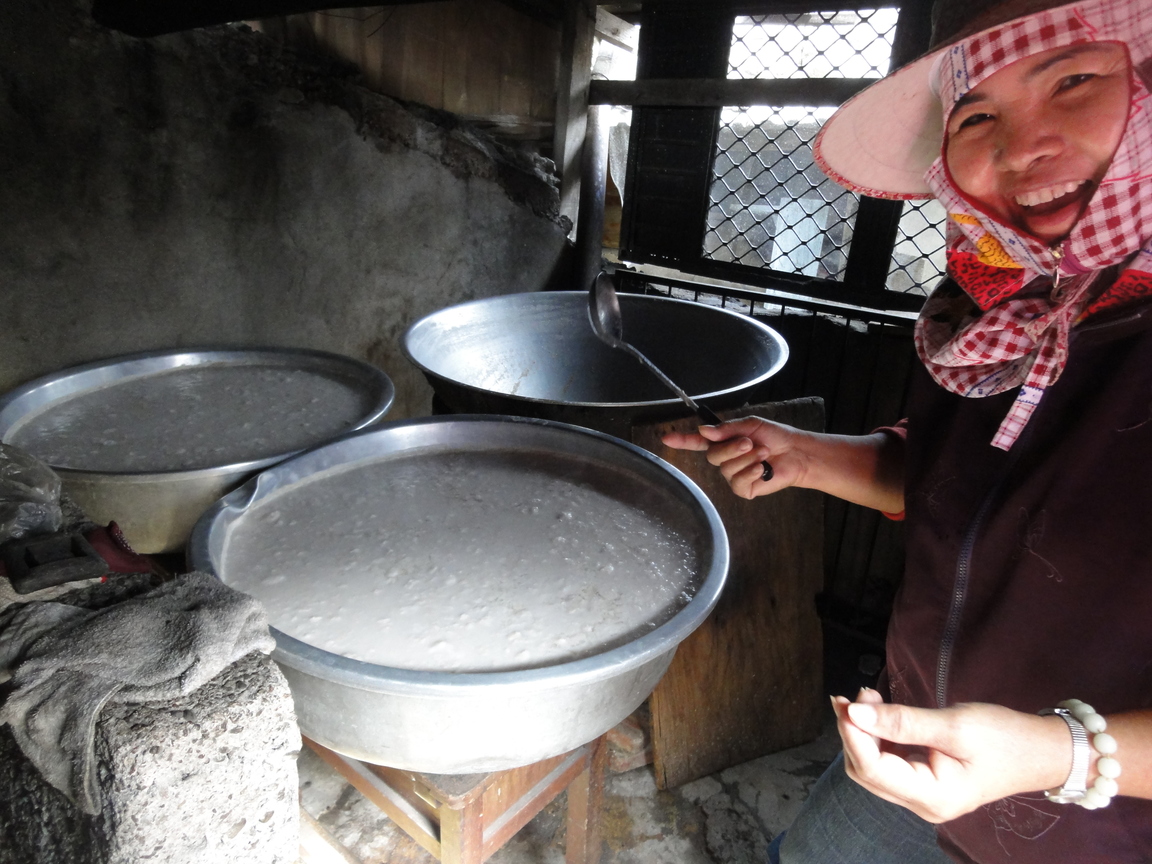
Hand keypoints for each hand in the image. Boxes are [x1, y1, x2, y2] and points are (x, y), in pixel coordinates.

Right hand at [661, 417, 808, 499]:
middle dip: (732, 448)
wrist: (795, 452)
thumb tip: (703, 431)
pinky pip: (737, 483)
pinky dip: (750, 474)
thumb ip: (726, 430)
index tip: (666, 438)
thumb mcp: (750, 425)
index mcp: (723, 442)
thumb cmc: (774, 436)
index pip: (697, 442)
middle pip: (712, 456)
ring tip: (763, 454)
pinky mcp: (744, 489)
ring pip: (726, 469)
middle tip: (750, 443)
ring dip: (747, 459)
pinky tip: (762, 469)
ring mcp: (733, 476)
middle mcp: (724, 459)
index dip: (681, 441)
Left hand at [832, 689, 1070, 822]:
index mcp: (933, 797)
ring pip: (873, 768)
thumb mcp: (954, 725)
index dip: (853, 735)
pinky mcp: (924, 784)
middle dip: (854, 733)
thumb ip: (903, 721)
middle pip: (866, 771)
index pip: (874, 769)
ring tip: (866, 698)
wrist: (1042, 752)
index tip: (846, 702)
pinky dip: (877, 737)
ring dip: (863, 733)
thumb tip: (856, 713)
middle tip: (856, 695)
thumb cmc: (1005, 738)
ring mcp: (923, 798)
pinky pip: (888, 763)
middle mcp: (923, 805)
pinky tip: (877, 712)